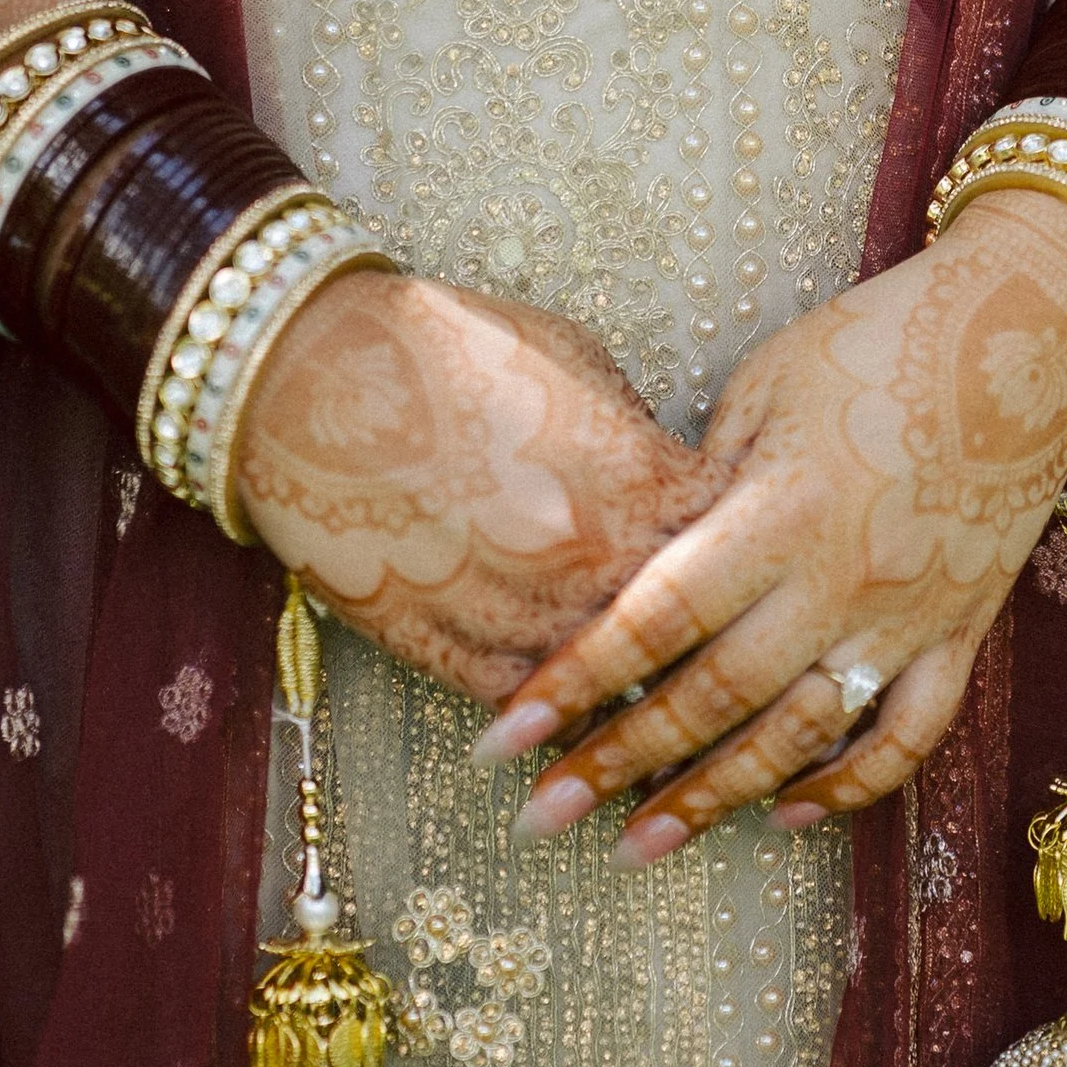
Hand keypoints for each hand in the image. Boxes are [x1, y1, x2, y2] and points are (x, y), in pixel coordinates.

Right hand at [233, 270, 719, 703]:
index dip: (749, 541)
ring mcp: (506, 609)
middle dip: (708, 633)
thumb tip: (671, 477)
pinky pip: (517, 699)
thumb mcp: (570, 360)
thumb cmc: (443, 347)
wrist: (304, 375)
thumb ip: (633, 432)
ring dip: (634, 692)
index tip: (762, 548)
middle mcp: (577, 555)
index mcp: (625, 475)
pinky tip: (575, 715)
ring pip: (600, 682)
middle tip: (744, 652)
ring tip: (678, 720)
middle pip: (680, 626)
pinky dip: (549, 708)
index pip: (728, 536)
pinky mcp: (435, 645)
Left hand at [472, 190, 1066, 859]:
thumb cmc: (880, 336)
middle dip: (618, 762)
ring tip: (638, 846)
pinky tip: (787, 813)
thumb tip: (644, 553)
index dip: (573, 682)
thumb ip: (704, 477)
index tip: (501, 740)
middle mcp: (840, 580)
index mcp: (780, 509)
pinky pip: (905, 735)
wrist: (1029, 331)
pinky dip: (848, 786)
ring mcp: (908, 616)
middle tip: (541, 816)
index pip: (655, 619)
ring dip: (714, 798)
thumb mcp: (769, 382)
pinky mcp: (962, 629)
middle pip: (712, 696)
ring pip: (799, 737)